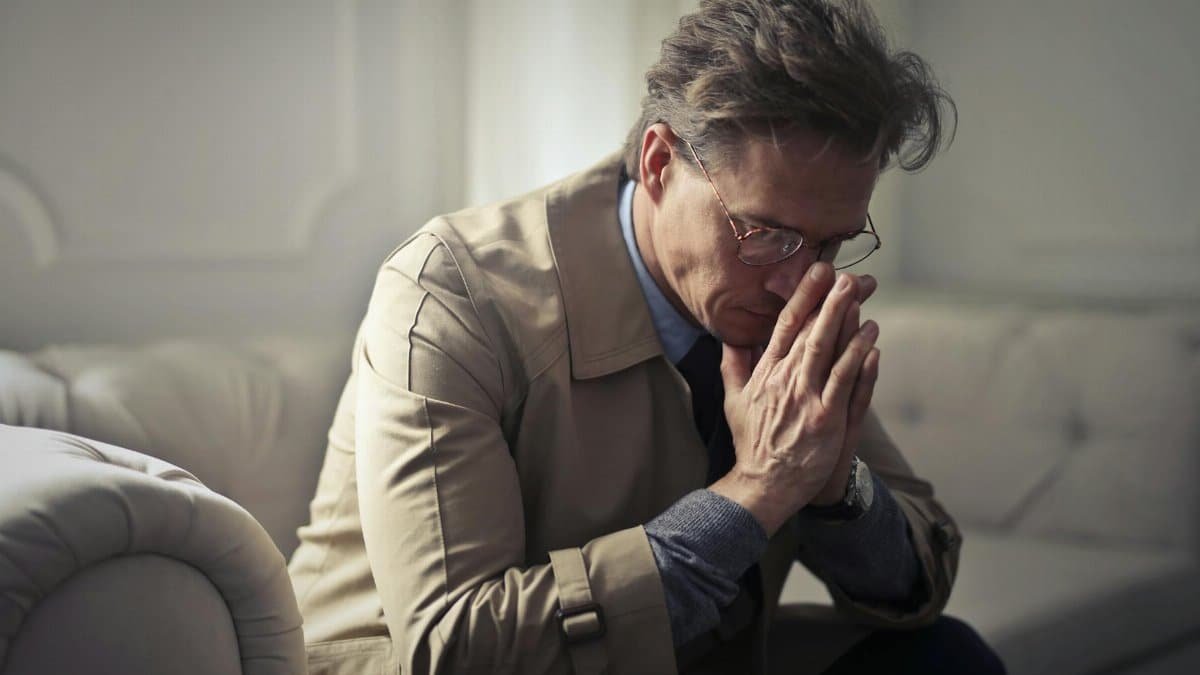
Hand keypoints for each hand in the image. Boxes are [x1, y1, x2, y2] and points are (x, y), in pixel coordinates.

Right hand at [709, 263, 879, 535]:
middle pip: (810, 332)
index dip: (803, 297)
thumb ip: (733, 366)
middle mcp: (785, 381)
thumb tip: (731, 338)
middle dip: (829, 301)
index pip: (785, 326)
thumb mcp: (733, 400)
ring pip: (828, 352)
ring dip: (845, 323)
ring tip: (862, 299)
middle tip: (847, 276)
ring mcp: (807, 400)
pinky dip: (858, 359)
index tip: (817, 273)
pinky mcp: (826, 419)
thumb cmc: (753, 442)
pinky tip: (871, 341)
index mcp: (765, 373)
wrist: (764, 483)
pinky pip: (846, 382)